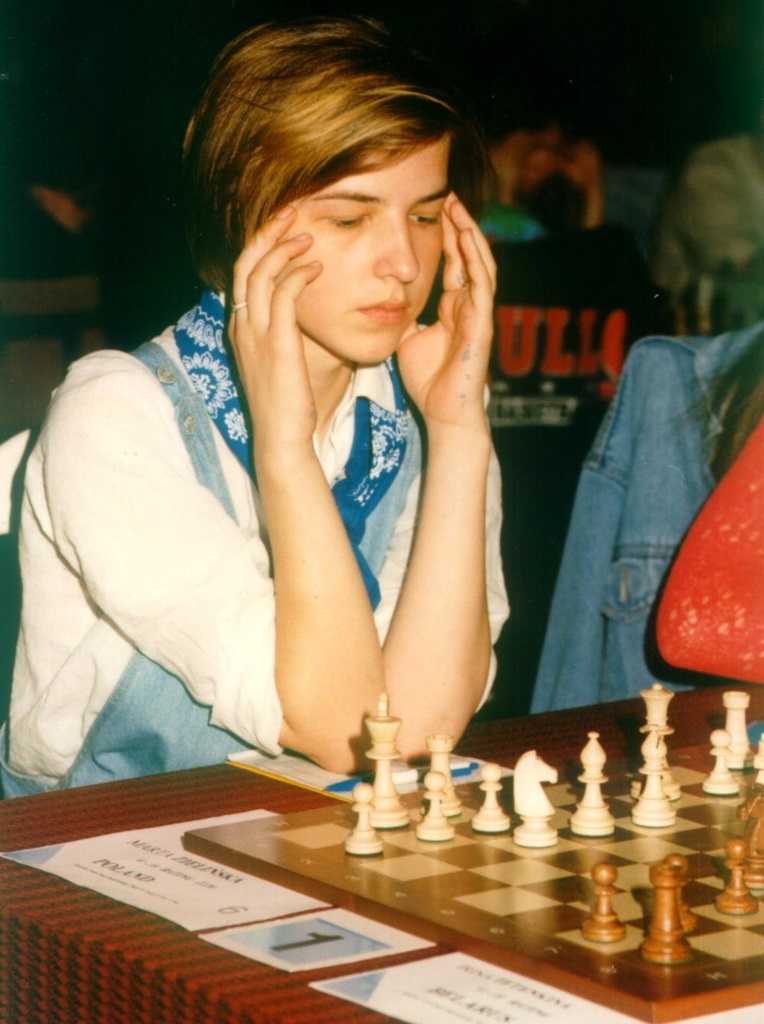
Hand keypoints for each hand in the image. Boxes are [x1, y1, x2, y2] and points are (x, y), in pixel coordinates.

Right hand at [228, 208, 322, 456]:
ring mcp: (255, 333)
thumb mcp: (282, 363)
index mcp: (241, 328)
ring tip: (308, 235)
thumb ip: (286, 335)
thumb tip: (306, 315)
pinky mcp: (277, 342)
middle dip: (267, 231)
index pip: (243, 272)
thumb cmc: (289, 406)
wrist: (282, 439)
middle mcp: (242, 326)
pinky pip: (284, 293)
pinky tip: (318, 267)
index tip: (283, 224)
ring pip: (261, 271)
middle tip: (291, 210)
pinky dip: (299, 273)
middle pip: (246, 262)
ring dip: (285, 247)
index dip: (260, 243)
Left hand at [397, 194, 495, 432]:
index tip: (437, 209)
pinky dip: (475, 259)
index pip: (453, 264)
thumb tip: (385, 298)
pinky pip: (482, 284)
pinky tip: (466, 238)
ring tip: (459, 207)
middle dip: (460, 226)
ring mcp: (479, 313)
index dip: (446, 237)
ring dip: (470, 234)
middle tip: (450, 196)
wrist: (444, 411)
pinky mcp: (482, 324)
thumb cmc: (428, 380)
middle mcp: (470, 306)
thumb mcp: (407, 338)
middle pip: (469, 256)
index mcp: (454, 308)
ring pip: (480, 264)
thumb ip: (402, 316)